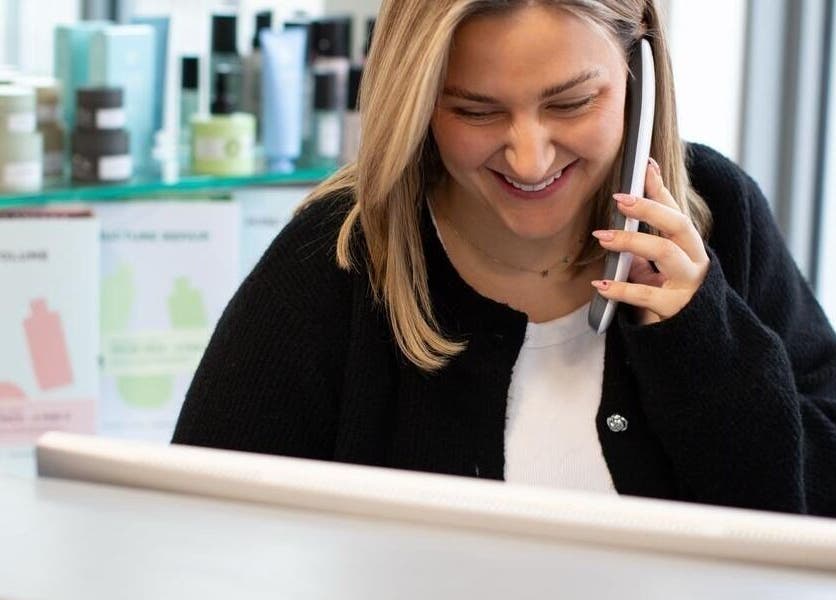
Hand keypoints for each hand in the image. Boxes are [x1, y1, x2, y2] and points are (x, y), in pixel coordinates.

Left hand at [590, 159, 709, 325]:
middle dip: (649, 209)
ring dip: (631, 242)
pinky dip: (620, 288)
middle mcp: (695, 261)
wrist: (690, 340)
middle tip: (618, 199)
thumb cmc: (668, 295)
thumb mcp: (656, 264)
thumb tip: (630, 200)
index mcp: (689, 247)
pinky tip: (600, 283)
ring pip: (665, 254)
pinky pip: (646, 294)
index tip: (643, 166)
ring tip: (603, 237)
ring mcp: (688, 285)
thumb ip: (645, 239)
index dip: (660, 189)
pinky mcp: (675, 309)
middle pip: (678, 225)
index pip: (676, 210)